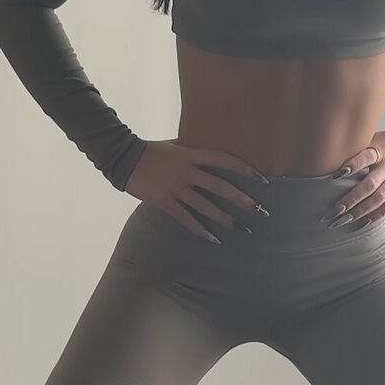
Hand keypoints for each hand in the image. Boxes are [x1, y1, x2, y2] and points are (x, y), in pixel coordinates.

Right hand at [123, 141, 268, 243]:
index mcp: (191, 155)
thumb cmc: (150, 150)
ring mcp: (175, 188)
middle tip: (259, 210)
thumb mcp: (175, 145)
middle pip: (219, 187)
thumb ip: (193, 151)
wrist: (123, 158)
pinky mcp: (164, 201)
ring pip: (205, 206)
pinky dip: (199, 229)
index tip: (261, 179)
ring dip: (225, 218)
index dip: (243, 169)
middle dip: (241, 199)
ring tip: (241, 228)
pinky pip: (185, 218)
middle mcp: (187, 172)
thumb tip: (211, 155)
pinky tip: (212, 238)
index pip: (224, 160)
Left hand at [329, 129, 384, 226]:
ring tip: (342, 221)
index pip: (365, 157)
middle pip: (368, 186)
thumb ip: (358, 148)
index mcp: (380, 150)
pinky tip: (361, 224)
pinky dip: (375, 216)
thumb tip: (330, 156)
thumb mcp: (375, 138)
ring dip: (359, 212)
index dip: (351, 166)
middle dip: (349, 201)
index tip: (334, 176)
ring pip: (378, 199)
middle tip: (332, 213)